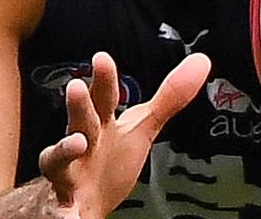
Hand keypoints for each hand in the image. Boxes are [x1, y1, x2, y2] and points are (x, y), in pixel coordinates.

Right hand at [38, 51, 210, 218]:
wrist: (83, 205)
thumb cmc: (108, 161)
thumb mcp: (142, 128)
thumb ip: (169, 97)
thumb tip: (201, 62)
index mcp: (101, 125)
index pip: (103, 97)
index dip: (104, 79)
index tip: (103, 58)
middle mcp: (80, 145)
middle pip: (80, 121)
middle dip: (79, 105)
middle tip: (78, 86)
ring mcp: (69, 173)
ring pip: (59, 160)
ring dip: (65, 150)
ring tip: (77, 142)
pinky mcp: (64, 206)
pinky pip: (62, 210)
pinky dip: (66, 213)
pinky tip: (70, 215)